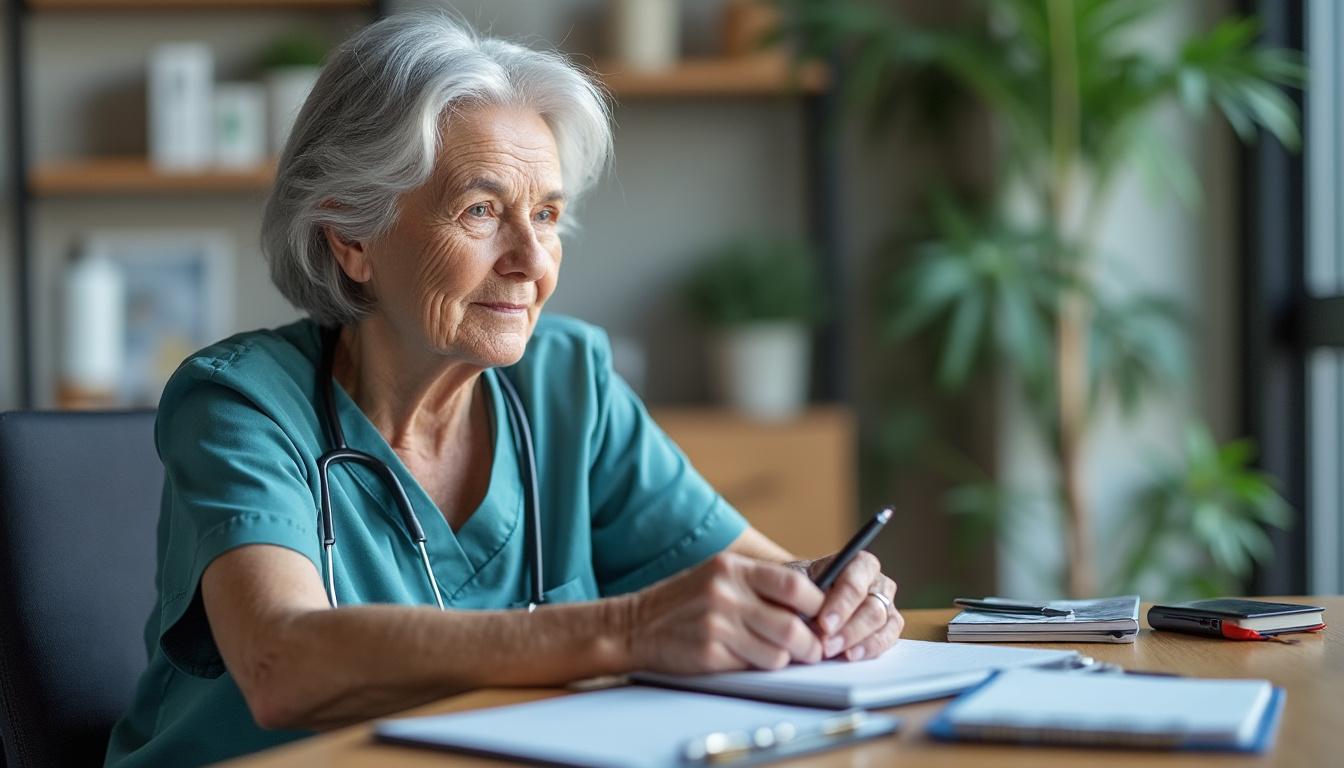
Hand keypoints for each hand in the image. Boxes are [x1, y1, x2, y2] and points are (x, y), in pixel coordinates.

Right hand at [628, 552, 825, 673]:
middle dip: (810, 644)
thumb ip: (759, 584)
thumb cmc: (685, 600)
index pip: (794, 586)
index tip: (822, 616)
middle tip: (813, 649)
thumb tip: (811, 604)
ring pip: (777, 654)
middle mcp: (726, 594)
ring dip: (783, 659)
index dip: (818, 605)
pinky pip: (752, 668)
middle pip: (792, 626)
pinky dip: (756, 667)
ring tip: (773, 653)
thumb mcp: (719, 576)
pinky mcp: (709, 654)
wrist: (634, 624)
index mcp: (733, 568)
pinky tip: (742, 657)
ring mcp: (716, 625)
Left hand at [798, 551, 901, 660]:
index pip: (856, 581)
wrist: (804, 598)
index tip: (824, 623)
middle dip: (848, 629)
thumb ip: (805, 594)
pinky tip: (850, 657)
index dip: (841, 604)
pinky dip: (869, 649)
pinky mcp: (889, 627)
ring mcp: (886, 605)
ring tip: (833, 653)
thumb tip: (807, 616)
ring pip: (881, 624)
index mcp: (858, 563)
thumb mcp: (796, 583)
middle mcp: (877, 582)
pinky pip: (888, 639)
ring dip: (856, 641)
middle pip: (872, 606)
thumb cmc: (802, 587)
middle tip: (826, 645)